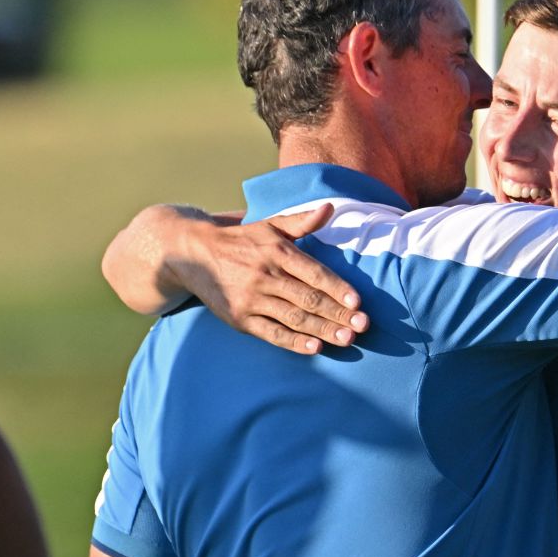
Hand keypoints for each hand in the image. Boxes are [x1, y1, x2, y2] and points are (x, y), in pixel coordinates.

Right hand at [177, 204, 368, 354]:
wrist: (194, 254)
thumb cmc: (242, 240)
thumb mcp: (270, 225)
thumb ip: (302, 221)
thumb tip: (330, 208)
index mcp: (277, 252)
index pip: (313, 273)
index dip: (337, 288)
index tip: (357, 301)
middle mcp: (265, 275)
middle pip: (308, 299)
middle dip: (338, 313)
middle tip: (363, 325)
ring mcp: (252, 299)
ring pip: (294, 318)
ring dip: (323, 330)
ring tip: (347, 338)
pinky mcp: (240, 318)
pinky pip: (271, 333)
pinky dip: (294, 342)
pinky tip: (314, 348)